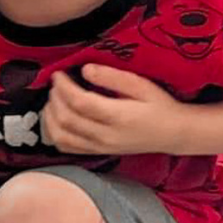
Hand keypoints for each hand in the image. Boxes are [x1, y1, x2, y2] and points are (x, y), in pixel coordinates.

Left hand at [43, 64, 187, 154]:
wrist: (173, 134)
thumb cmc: (159, 106)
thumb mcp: (142, 86)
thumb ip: (113, 78)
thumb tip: (85, 69)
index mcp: (118, 117)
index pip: (80, 102)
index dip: (63, 87)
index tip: (58, 73)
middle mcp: (105, 136)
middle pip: (66, 119)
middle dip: (54, 98)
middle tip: (55, 84)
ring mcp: (99, 147)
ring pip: (61, 136)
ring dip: (49, 116)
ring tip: (52, 99)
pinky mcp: (96, 153)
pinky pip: (65, 147)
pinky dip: (53, 132)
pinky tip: (55, 118)